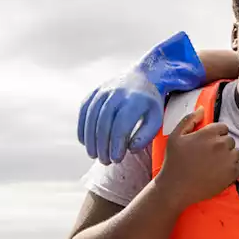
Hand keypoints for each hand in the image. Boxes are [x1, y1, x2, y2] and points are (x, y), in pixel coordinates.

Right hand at [77, 31, 206, 164]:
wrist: (145, 77)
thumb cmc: (151, 104)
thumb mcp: (156, 120)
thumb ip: (145, 136)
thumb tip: (129, 150)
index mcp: (134, 100)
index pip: (120, 126)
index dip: (116, 145)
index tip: (116, 159)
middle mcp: (116, 93)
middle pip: (104, 123)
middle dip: (102, 145)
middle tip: (104, 161)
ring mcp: (103, 90)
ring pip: (91, 117)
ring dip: (90, 139)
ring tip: (93, 155)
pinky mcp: (94, 91)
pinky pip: (84, 111)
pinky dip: (82, 127)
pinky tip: (84, 142)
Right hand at [156, 111, 238, 207]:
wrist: (176, 187)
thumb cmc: (174, 161)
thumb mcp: (175, 136)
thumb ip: (189, 120)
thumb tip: (202, 109)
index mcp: (209, 133)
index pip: (223, 127)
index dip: (216, 134)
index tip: (208, 143)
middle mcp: (221, 144)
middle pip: (230, 140)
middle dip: (222, 146)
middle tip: (210, 155)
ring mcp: (228, 159)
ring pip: (237, 153)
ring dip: (229, 156)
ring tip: (216, 164)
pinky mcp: (232, 174)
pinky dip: (233, 169)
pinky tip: (221, 172)